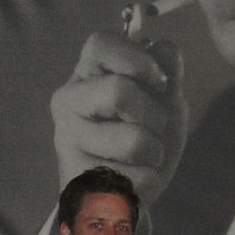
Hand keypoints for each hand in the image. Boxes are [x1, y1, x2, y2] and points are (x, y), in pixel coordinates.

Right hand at [50, 31, 186, 206]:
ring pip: (133, 141)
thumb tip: (166, 48)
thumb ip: (167, 72)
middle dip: (154, 115)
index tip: (157, 82)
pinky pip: (137, 178)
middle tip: (152, 127)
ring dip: (155, 152)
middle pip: (118, 91)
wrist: (125, 190)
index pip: (99, 44)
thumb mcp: (163, 99)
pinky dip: (149, 181)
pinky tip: (132, 180)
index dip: (138, 60)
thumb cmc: (143, 136)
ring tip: (142, 156)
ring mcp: (67, 140)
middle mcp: (67, 102)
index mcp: (86, 75)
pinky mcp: (78, 180)